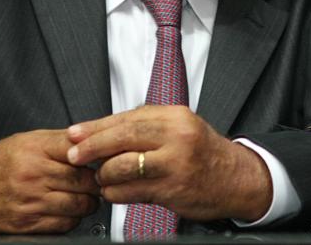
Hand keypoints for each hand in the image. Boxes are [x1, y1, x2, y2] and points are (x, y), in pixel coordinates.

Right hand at [0, 129, 99, 233]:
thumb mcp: (28, 140)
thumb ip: (61, 141)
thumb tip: (93, 140)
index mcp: (35, 150)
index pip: (81, 150)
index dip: (98, 155)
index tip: (105, 158)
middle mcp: (33, 175)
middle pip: (85, 180)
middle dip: (97, 181)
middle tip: (100, 180)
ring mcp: (30, 201)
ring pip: (79, 204)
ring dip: (88, 202)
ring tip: (86, 195)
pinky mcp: (26, 223)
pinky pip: (64, 224)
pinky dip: (72, 218)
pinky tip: (69, 209)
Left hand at [66, 105, 271, 221]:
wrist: (236, 178)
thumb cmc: (203, 153)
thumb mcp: (181, 127)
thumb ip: (146, 125)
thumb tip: (102, 130)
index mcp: (176, 116)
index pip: (127, 117)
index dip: (96, 126)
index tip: (75, 133)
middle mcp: (177, 136)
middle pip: (123, 137)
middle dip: (92, 146)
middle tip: (74, 154)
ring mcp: (175, 164)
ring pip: (122, 167)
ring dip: (104, 175)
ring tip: (103, 177)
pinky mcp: (172, 190)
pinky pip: (130, 192)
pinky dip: (115, 193)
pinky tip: (116, 191)